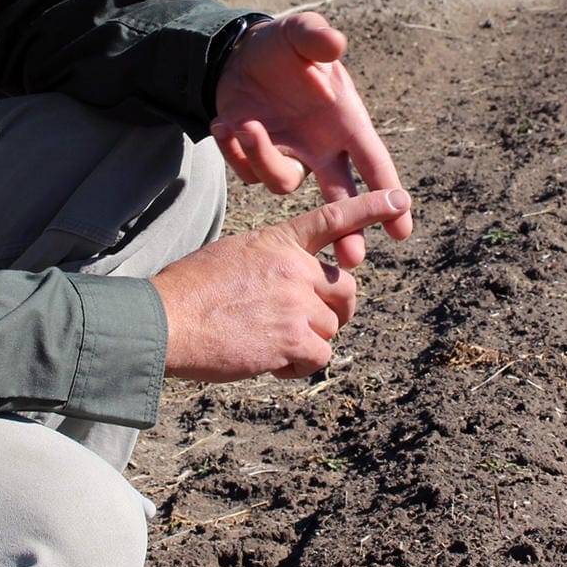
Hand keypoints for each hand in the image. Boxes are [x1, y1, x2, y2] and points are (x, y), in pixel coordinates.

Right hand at [155, 189, 410, 381]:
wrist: (165, 320)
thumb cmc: (188, 291)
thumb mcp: (234, 256)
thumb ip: (273, 263)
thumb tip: (293, 287)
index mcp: (279, 242)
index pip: (332, 218)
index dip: (370, 208)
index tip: (401, 199)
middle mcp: (295, 268)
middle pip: (345, 289)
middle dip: (335, 309)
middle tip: (309, 324)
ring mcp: (297, 303)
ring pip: (330, 328)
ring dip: (305, 342)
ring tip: (267, 343)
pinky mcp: (294, 339)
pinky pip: (319, 356)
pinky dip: (298, 366)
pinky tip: (269, 363)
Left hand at [211, 12, 413, 267]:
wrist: (241, 55)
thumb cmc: (283, 46)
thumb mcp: (298, 33)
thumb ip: (316, 37)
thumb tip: (334, 44)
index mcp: (344, 121)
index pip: (373, 163)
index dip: (389, 196)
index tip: (402, 230)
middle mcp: (321, 147)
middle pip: (341, 201)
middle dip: (349, 232)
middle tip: (352, 260)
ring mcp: (289, 157)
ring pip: (283, 184)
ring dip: (263, 160)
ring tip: (246, 124)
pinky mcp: (255, 159)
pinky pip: (246, 174)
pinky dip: (234, 153)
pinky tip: (223, 124)